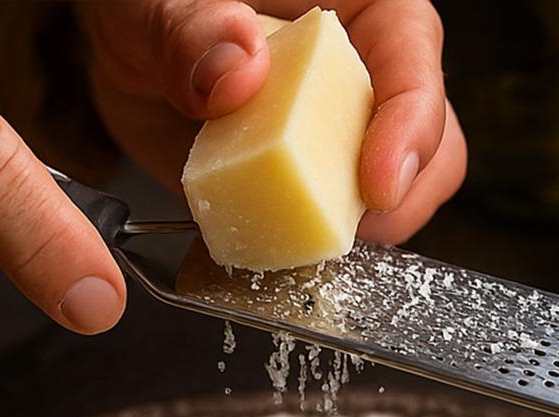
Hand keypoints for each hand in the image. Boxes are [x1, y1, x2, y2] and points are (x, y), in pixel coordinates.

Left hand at [79, 0, 465, 244]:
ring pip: (388, 206)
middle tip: (342, 224)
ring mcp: (339, 144)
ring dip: (347, 231)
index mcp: (364, 11)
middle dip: (397, 201)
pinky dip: (297, 250)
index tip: (379, 183)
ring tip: (289, 231)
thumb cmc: (160, 3)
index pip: (416, 70)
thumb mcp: (167, 2)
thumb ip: (195, 30)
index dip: (411, 131)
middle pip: (430, 153)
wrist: (128, 52)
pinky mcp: (305, 191)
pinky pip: (321, 233)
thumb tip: (237, 71)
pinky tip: (258, 243)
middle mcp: (365, 81)